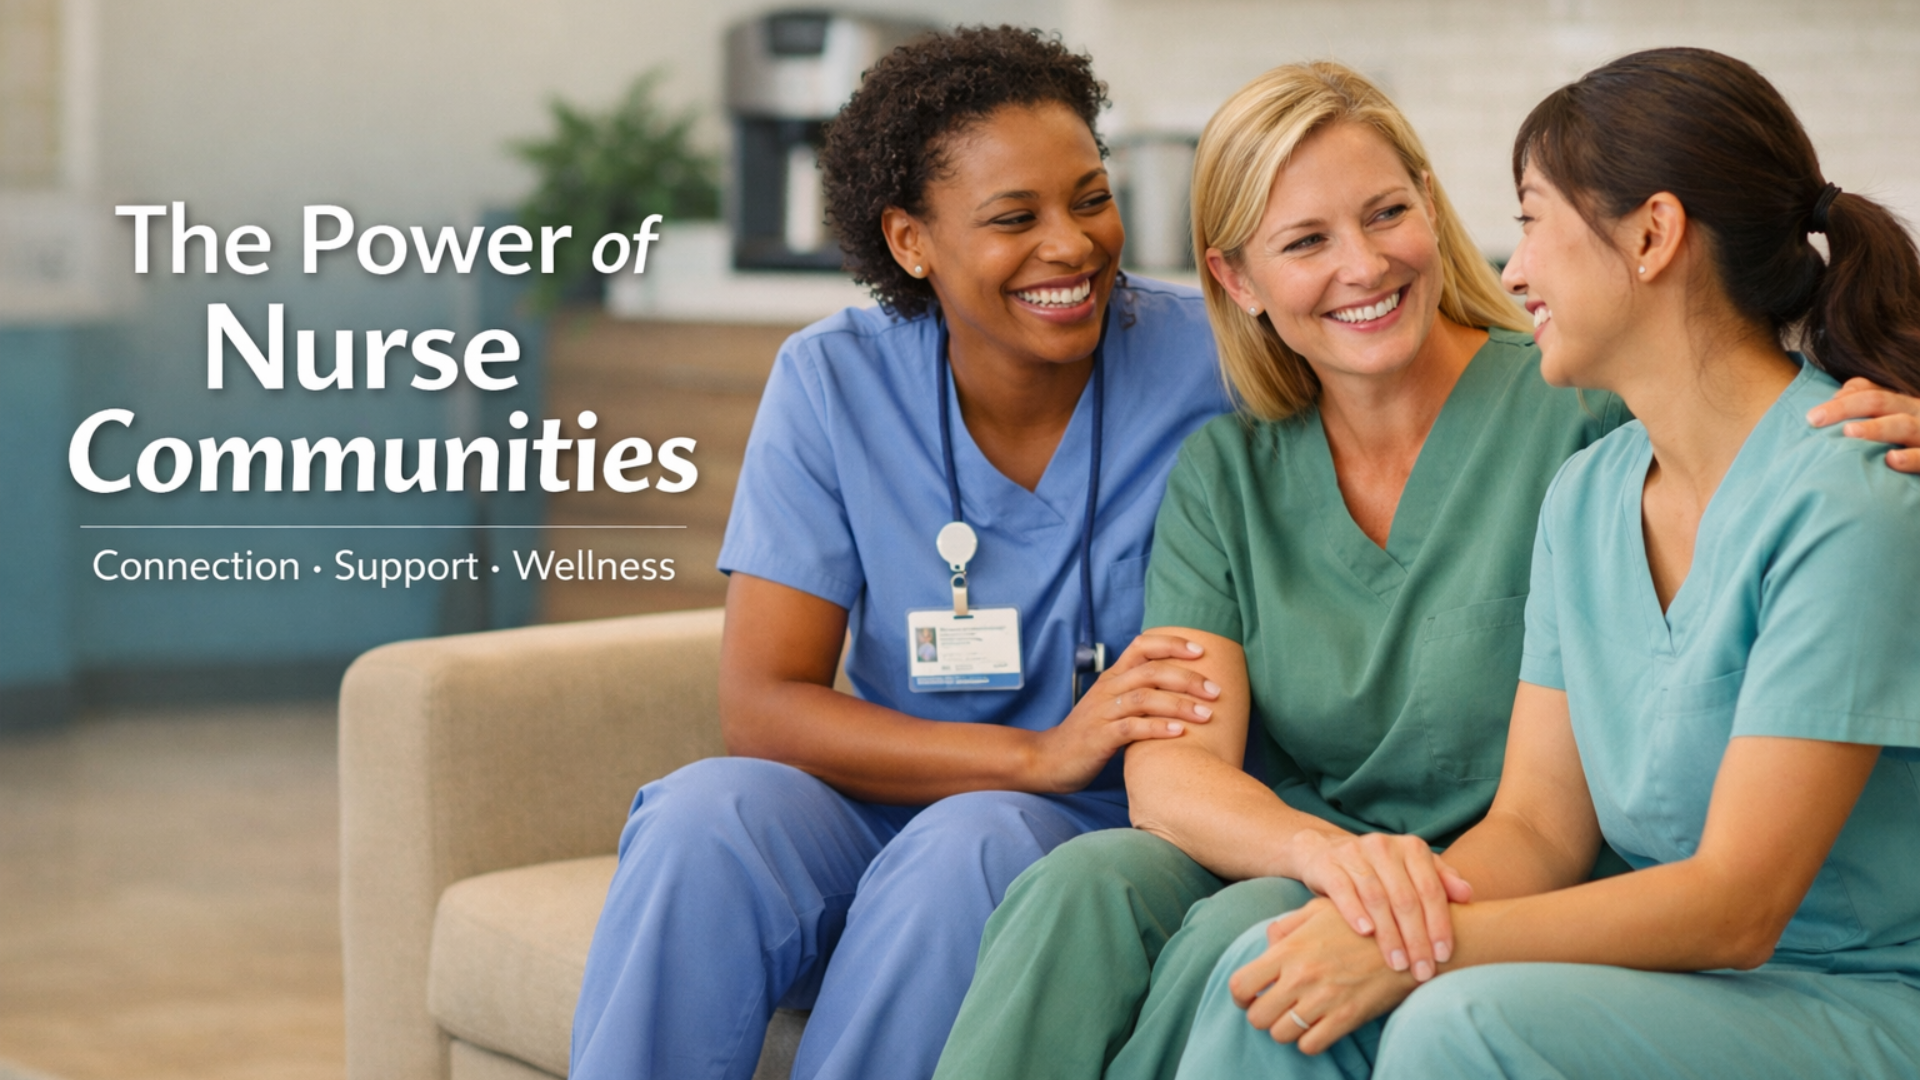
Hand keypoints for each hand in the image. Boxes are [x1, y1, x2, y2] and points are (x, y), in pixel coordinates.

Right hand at [1029, 633, 1220, 792]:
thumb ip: (1139, 693)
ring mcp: (1103, 713)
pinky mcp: (1100, 738)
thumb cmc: (1090, 733)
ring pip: (1145, 698)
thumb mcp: (1112, 706)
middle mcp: (1108, 689)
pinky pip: (1131, 728)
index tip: (1201, 651)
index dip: (1172, 644)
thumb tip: (1180, 688)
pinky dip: (1157, 728)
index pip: (1142, 645)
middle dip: (1188, 679)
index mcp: (1113, 677)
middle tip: (1216, 691)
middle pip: (1151, 671)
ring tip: (1206, 714)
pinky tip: (1179, 733)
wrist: (1051, 759)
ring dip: (1179, 704)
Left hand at [1229, 899, 1418, 1054]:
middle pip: (1257, 1016)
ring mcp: (1323, 1000)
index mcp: (1290, 949)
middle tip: (1275, 1008)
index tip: (1250, 996)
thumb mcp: (1322, 910)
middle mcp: (1301, 976)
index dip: (1240, 995)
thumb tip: (1269, 940)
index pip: (1241, 983)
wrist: (1408, 942)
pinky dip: (1309, 1041)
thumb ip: (1289, 924)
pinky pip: (1310, 1046)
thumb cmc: (1363, 923)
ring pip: (1281, 1034)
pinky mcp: (1346, 1018)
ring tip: (1297, 1017)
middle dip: (1261, 1015)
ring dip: (1286, 1029)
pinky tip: (1318, 1027)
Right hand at [1292, 830, 1471, 981]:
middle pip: (1405, 898)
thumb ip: (1441, 880)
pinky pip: (1343, 891)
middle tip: (1421, 970)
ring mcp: (1354, 854)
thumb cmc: (1379, 870)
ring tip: (1398, 963)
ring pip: (1376, 898)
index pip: (1431, 890)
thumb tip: (1468, 895)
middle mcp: (1384, 847)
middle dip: (1416, 938)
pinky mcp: (1328, 865)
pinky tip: (1365, 933)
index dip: (1439, 924)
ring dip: (1389, 935)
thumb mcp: (1412, 870)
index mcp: (1411, 849)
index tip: (1443, 955)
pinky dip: (1355, 912)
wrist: (1325, 851)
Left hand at [1806, 377, 1919, 472]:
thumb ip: (1869, 406)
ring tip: (1849, 432)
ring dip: (1876, 428)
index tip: (1811, 416)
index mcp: (1904, 405)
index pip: (1870, 393)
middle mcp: (1918, 414)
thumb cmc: (1916, 446)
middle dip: (1846, 408)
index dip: (1841, 400)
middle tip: (1815, 419)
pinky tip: (1892, 461)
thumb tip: (1837, 395)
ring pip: (1904, 425)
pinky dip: (1913, 459)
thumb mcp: (1896, 423)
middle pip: (1880, 402)